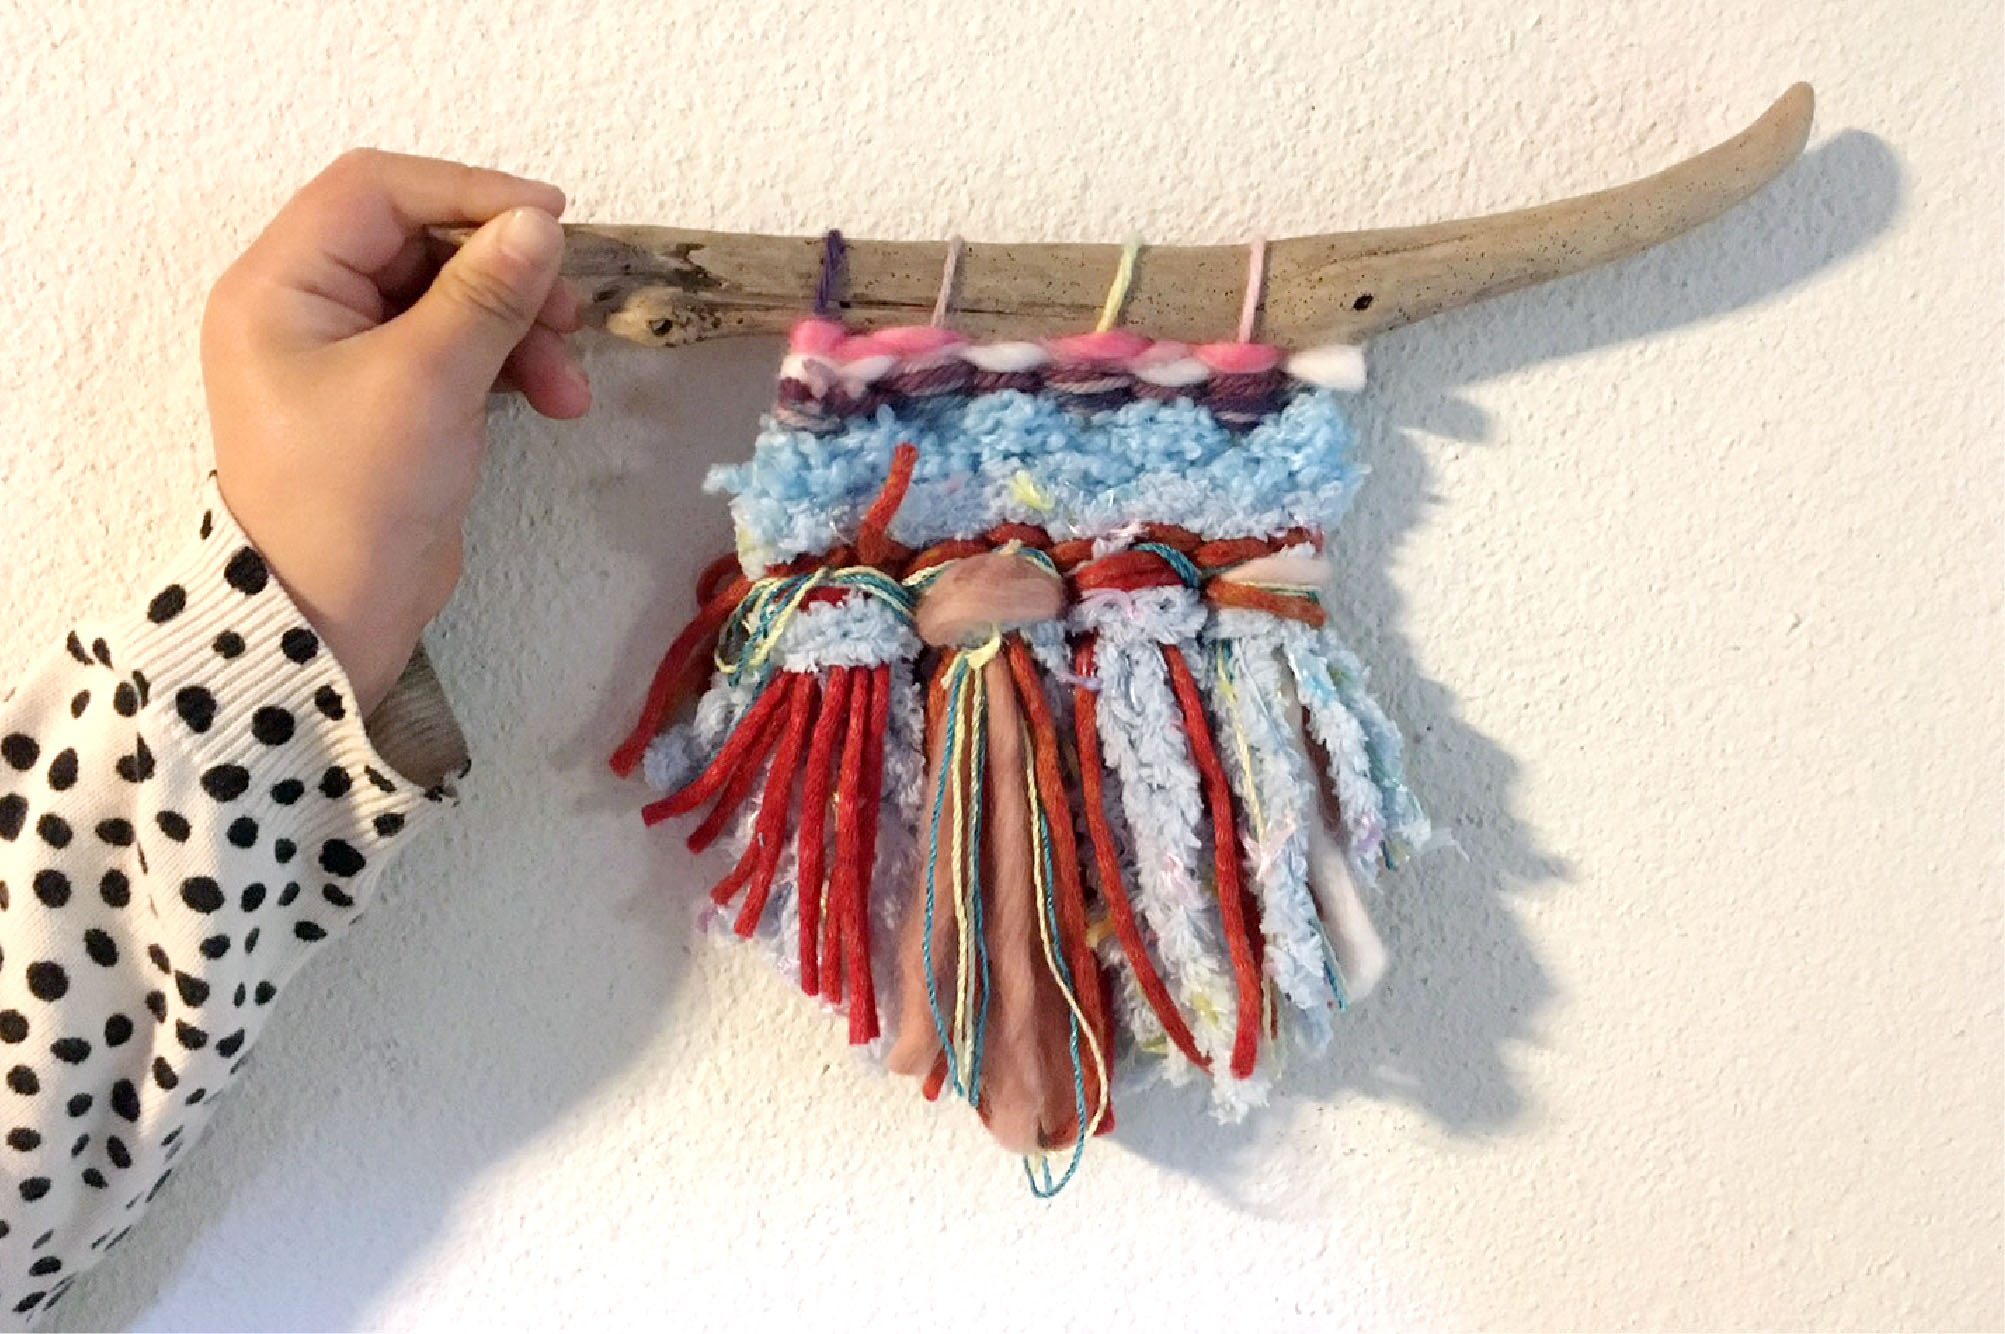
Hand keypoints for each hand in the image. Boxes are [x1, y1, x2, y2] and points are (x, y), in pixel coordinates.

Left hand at [201, 149, 588, 715]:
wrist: (329, 620)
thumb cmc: (354, 497)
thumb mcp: (427, 381)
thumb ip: (485, 293)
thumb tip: (539, 224)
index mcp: (280, 284)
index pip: (374, 191)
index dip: (466, 192)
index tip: (550, 222)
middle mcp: (304, 306)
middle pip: (419, 243)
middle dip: (503, 274)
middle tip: (570, 310)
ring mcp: (346, 354)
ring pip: (447, 298)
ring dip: (517, 327)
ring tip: (567, 382)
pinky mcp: (386, 399)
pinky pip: (453, 348)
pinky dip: (505, 364)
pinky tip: (552, 400)